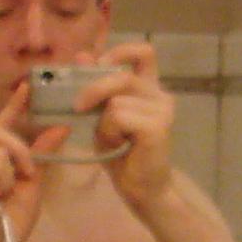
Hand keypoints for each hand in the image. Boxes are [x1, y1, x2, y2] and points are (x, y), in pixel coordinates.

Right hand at [0, 78, 66, 241]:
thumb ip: (43, 154)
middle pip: (0, 131)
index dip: (14, 105)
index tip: (28, 84)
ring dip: (13, 171)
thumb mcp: (33, 182)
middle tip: (26, 175)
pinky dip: (4, 180)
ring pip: (0, 147)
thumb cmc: (12, 222)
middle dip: (22, 152)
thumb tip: (61, 126)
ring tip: (5, 193)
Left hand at [80, 41, 174, 211]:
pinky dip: (110, 131)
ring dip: (103, 121)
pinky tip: (120, 145)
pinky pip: (119, 116)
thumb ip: (94, 86)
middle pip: (121, 75)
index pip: (143, 52)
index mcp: (149, 87)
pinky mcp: (158, 126)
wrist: (141, 188)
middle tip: (78, 107)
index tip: (99, 67)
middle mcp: (160, 94)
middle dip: (93, 89)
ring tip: (113, 139)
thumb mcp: (100, 116)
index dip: (119, 52)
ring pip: (116, 99)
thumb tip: (82, 55)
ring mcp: (162, 109)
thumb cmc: (122, 154)